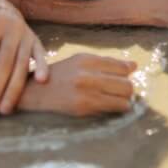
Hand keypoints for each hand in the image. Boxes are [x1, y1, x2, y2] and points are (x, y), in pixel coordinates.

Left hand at [0, 0, 47, 117]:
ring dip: (13, 90)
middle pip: (3, 65)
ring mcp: (26, 34)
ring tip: (4, 111)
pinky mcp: (36, 40)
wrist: (3, 8)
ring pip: (21, 65)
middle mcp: (10, 28)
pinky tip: (40, 82)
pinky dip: (42, 67)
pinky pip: (41, 55)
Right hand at [19, 53, 135, 116]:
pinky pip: (115, 107)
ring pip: (124, 96)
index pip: (121, 66)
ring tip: (114, 100)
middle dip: (127, 89)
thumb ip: (104, 64)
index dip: (126, 74)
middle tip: (119, 92)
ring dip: (124, 99)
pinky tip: (108, 107)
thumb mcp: (78, 63)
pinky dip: (118, 108)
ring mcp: (87, 90)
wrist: (34, 92)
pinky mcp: (85, 106)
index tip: (123, 78)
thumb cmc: (58, 77)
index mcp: (85, 59)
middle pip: (126, 83)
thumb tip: (133, 65)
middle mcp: (87, 73)